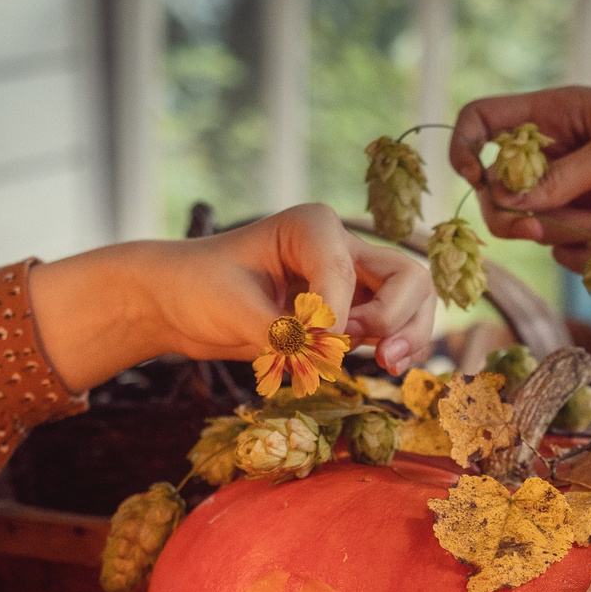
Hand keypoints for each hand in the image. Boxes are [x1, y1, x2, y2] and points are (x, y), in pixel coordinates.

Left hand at [29, 203, 439, 391]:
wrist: (179, 303)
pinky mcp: (346, 310)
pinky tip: (381, 365)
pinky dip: (395, 345)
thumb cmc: (197, 288)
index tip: (304, 340)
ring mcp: (348, 280)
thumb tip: (323, 354)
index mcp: (312, 226)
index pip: (346, 270)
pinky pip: (391, 325)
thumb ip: (280, 332)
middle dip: (400, 319)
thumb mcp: (232, 308)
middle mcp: (340, 247)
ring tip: (387, 365)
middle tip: (380, 357)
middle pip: (407, 277)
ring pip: (411, 300)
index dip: (335, 313)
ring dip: (409, 334)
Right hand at [446, 48, 590, 271]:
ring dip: (567, 232)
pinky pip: (567, 245)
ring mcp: (579, 184)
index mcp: (555, 113)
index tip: (473, 177)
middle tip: (542, 227)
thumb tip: (509, 207)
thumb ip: (560, 181)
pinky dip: (582, 255)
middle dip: (516, 214)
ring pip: (536, 223)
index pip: (482, 120)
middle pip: (498, 187)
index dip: (465, 147)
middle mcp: (558, 148)